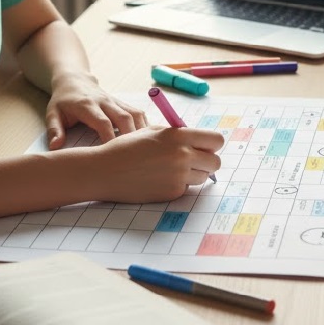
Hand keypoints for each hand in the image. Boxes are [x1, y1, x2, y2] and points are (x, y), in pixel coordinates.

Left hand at [45, 73, 146, 148]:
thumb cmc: (63, 100)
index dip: (110, 138)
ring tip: (146, 150)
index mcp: (87, 105)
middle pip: (124, 117)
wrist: (74, 80)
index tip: (112, 156)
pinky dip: (145, 125)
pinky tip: (148, 140)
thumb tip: (56, 147)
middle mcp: (104, 101)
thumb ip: (54, 129)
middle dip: (131, 137)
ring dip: (142, 131)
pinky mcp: (122, 103)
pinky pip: (138, 112)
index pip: (103, 122)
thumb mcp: (53, 113)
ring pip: (135, 114)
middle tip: (135, 157)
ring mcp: (115, 101)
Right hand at [87, 126, 224, 201]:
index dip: (212, 144)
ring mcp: (179, 176)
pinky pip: (186, 188)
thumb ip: (180, 136)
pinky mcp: (172, 193)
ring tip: (171, 168)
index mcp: (180, 136)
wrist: (106, 170)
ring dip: (193, 174)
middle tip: (193, 160)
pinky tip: (159, 179)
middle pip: (216, 162)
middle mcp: (183, 156)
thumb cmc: (129, 147)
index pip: (216, 140)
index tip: (205, 146)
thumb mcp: (155, 131)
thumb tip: (202, 142)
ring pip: (203, 177)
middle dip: (207, 161)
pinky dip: (178, 184)